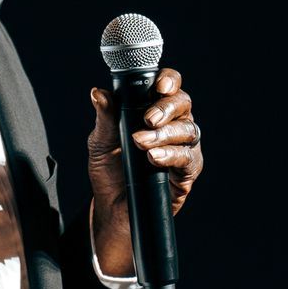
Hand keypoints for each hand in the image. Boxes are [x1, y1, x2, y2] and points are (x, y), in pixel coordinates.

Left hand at [88, 67, 203, 276]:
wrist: (111, 208)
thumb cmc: (109, 170)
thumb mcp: (100, 142)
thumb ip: (105, 117)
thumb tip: (98, 93)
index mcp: (151, 110)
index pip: (168, 86)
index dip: (169, 80)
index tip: (159, 84)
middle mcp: (172, 125)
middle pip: (183, 104)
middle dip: (166, 108)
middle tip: (148, 119)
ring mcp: (183, 148)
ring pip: (188, 130)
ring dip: (165, 134)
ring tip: (141, 143)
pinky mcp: (187, 172)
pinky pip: (189, 158)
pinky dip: (172, 155)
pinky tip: (154, 158)